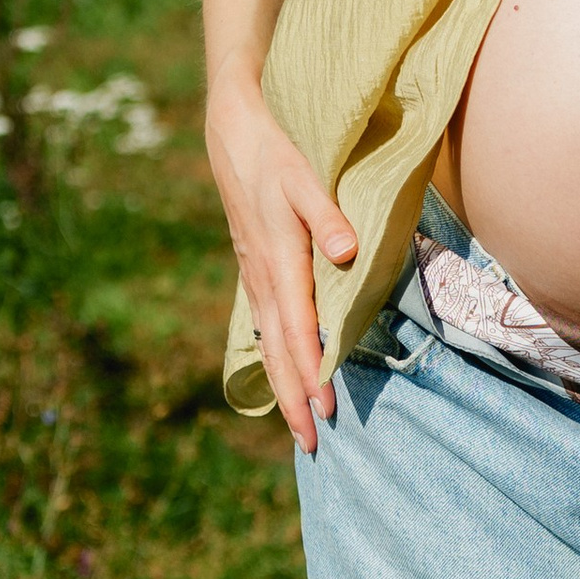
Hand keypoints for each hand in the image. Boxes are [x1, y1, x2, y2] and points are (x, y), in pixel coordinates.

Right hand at [205, 67, 356, 453]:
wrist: (233, 134)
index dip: (311, 372)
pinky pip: (264, 328)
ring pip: (268, 345)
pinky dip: (275, 360)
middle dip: (293, 399)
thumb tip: (346, 254)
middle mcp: (263, 279)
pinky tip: (283, 378)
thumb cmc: (275, 155)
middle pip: (278, 352)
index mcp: (279, 262)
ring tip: (298, 426)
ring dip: (282, 388)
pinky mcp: (255, 271)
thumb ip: (329, 216)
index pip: (298, 331)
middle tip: (311, 444)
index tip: (323, 409)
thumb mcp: (305, 178)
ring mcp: (255, 278)